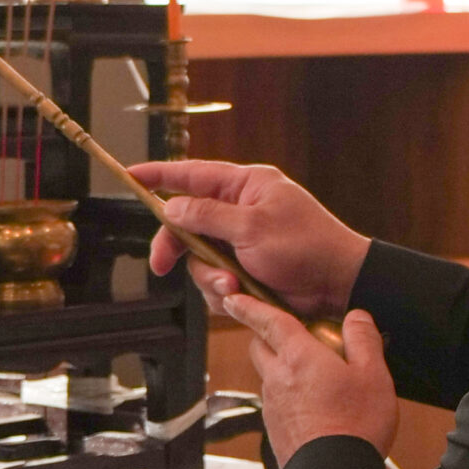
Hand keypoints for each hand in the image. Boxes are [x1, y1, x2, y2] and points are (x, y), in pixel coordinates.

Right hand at [132, 160, 370, 319]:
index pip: (193, 174)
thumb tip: (172, 206)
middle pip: (187, 222)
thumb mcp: (253, 227)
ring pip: (199, 257)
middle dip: (176, 246)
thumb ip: (208, 215)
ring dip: (209, 276)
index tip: (130, 175)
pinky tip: (240, 294)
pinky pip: (215, 279)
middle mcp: (241, 210)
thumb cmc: (307, 246)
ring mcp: (242, 241)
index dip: (158, 175)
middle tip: (161, 264)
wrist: (338, 285)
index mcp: (246, 186)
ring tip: (233, 285)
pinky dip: (223, 290)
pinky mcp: (246, 270)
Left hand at [227, 295, 396, 465]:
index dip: (250, 306)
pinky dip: (289, 396)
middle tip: (289, 333)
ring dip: (282, 368)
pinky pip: (276, 403)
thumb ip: (363, 339)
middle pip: (259, 347)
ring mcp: (273, 407)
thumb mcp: (373, 375)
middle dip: (266, 335)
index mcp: (298, 357)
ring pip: (268, 376)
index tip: (234, 298)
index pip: (269, 321)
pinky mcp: (276, 430)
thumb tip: (356, 317)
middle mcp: (277, 379)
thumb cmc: (356, 424)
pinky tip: (315, 406)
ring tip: (315, 374)